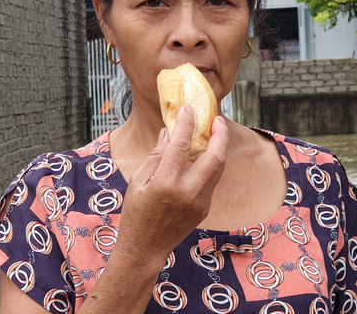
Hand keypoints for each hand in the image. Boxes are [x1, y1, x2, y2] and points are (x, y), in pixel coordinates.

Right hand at [112, 106, 229, 269]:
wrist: (145, 248)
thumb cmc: (136, 213)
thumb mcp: (138, 181)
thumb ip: (155, 156)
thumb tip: (167, 133)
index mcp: (166, 183)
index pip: (182, 146)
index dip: (187, 124)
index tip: (188, 109)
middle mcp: (188, 192)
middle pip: (215, 157)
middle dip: (220, 135)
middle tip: (217, 119)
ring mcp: (200, 202)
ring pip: (219, 169)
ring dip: (219, 148)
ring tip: (215, 133)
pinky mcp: (205, 209)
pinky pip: (212, 181)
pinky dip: (211, 165)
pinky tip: (205, 156)